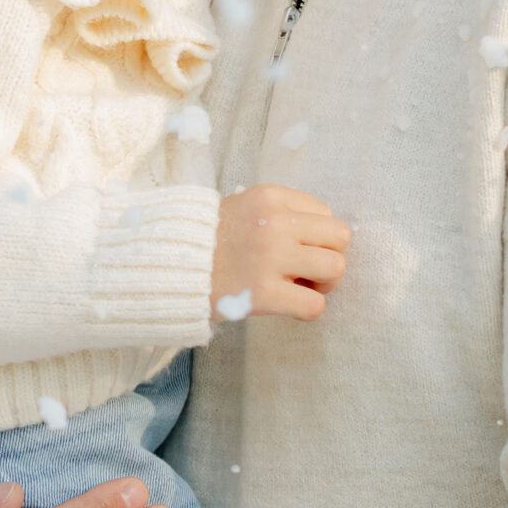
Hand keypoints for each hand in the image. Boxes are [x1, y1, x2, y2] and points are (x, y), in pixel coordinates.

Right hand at [210, 184, 349, 321]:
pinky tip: (288, 306)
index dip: (315, 236)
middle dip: (328, 256)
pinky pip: (315, 306)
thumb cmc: (209, 240)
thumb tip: (322, 236)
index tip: (295, 249)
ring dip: (324, 283)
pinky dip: (308, 309)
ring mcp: (270, 258)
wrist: (168, 265)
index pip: (325, 213)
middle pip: (339, 237)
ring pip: (335, 268)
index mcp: (270, 197)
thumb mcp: (243, 206)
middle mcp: (274, 223)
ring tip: (299, 287)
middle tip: (305, 271)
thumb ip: (280, 213)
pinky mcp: (264, 294)